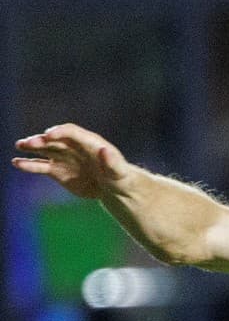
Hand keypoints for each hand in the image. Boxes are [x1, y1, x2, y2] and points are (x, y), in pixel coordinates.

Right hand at [13, 124, 130, 200]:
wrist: (113, 189)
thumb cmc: (118, 177)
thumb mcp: (118, 170)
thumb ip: (112, 161)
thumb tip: (104, 150)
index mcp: (88, 141)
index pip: (71, 131)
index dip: (59, 131)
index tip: (49, 134)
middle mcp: (72, 146)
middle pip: (54, 139)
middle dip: (42, 140)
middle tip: (31, 142)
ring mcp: (63, 157)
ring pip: (44, 150)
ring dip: (32, 147)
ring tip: (20, 146)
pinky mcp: (56, 171)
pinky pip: (40, 166)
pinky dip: (29, 164)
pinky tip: (17, 163)